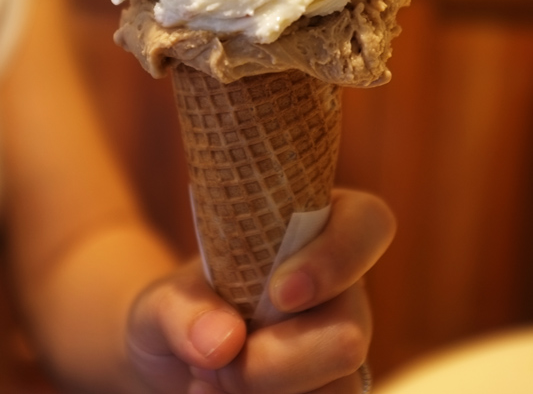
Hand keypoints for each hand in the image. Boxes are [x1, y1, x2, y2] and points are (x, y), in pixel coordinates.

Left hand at [127, 188, 394, 393]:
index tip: (280, 292)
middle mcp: (344, 292)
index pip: (368, 223)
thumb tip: (224, 341)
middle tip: (220, 361)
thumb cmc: (182, 312)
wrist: (177, 362)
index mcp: (316, 232)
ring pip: (339, 389)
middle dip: (277, 363)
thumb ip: (182, 310)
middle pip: (350, 334)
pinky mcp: (333, 392)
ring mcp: (344, 349)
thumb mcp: (163, 300)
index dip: (337, 256)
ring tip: (209, 382)